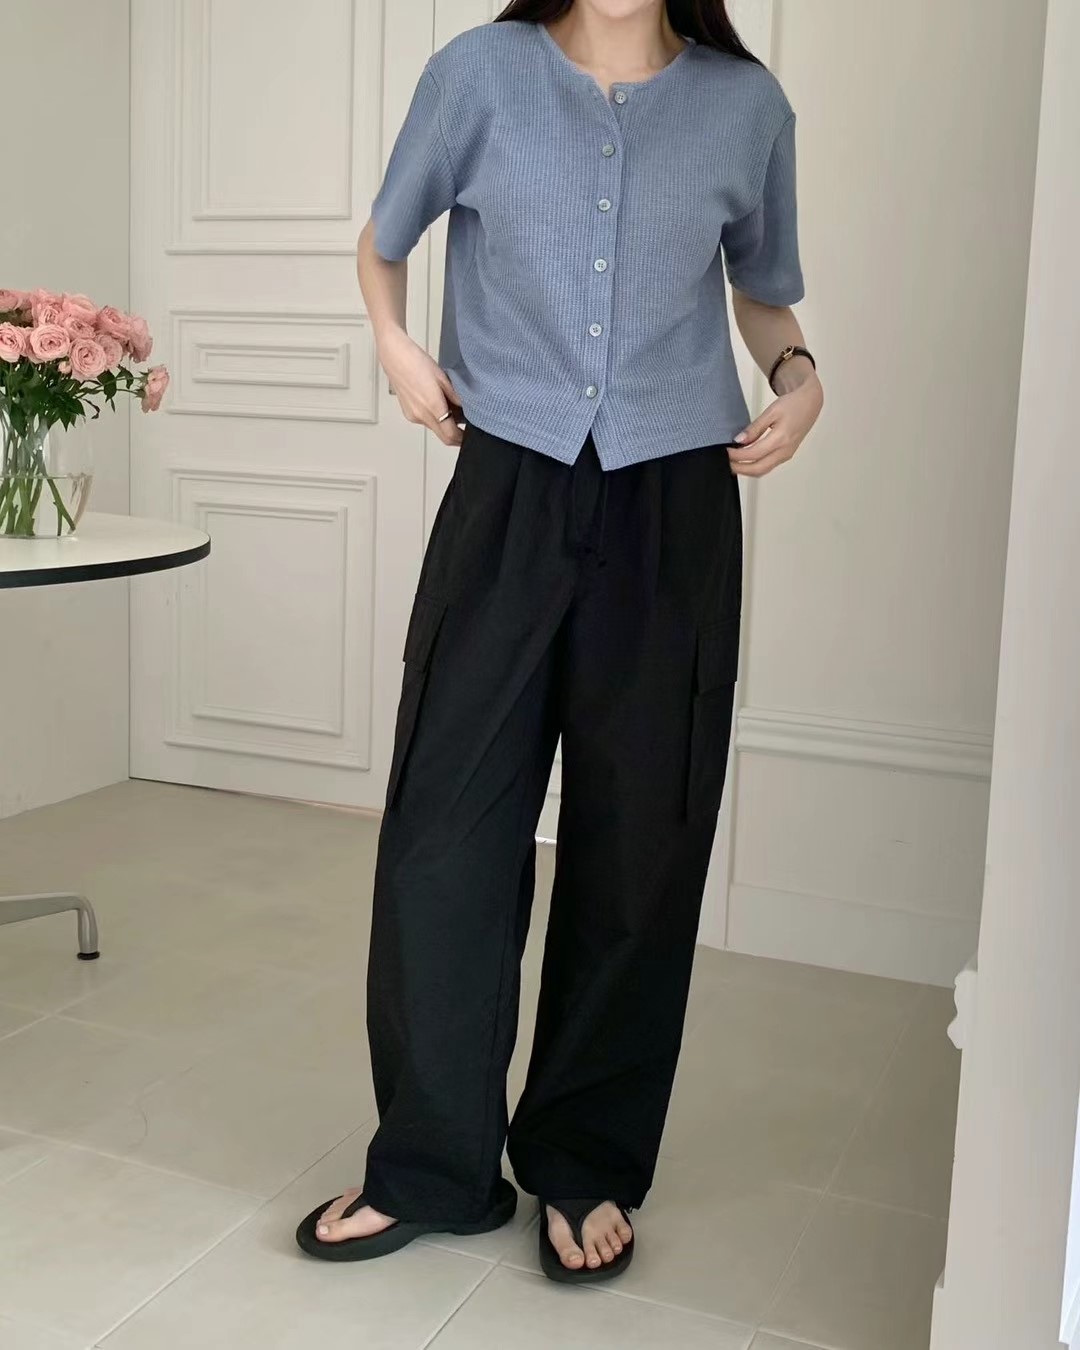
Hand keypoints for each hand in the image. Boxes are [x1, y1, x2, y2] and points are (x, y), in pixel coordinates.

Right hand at [378, 326, 462, 446]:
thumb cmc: (416, 362)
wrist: (395, 357)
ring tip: (451, 408)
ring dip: (445, 424)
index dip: (463, 438)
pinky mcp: (408, 413)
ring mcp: (413, 416)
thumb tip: (468, 410)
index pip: (451, 435)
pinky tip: (437, 404)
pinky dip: (435, 418)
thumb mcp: (444, 378)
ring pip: (435, 428)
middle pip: (443, 436)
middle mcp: (421, 415)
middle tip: (466, 426)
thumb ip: (456, 397)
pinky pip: (426, 421)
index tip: (470, 435)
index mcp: (432, 407)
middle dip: (456, 435)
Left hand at [728, 372, 822, 476]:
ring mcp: (786, 455)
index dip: (737, 456)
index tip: (725, 451)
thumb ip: (755, 428)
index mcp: (781, 439)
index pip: (753, 454)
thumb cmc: (793, 404)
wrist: (810, 403)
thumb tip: (739, 440)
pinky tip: (745, 460)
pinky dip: (755, 466)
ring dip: (746, 470)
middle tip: (725, 462)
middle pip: (758, 469)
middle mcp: (785, 451)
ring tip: (732, 463)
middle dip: (739, 468)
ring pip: (763, 470)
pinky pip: (768, 466)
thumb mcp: (771, 412)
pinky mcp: (786, 455)